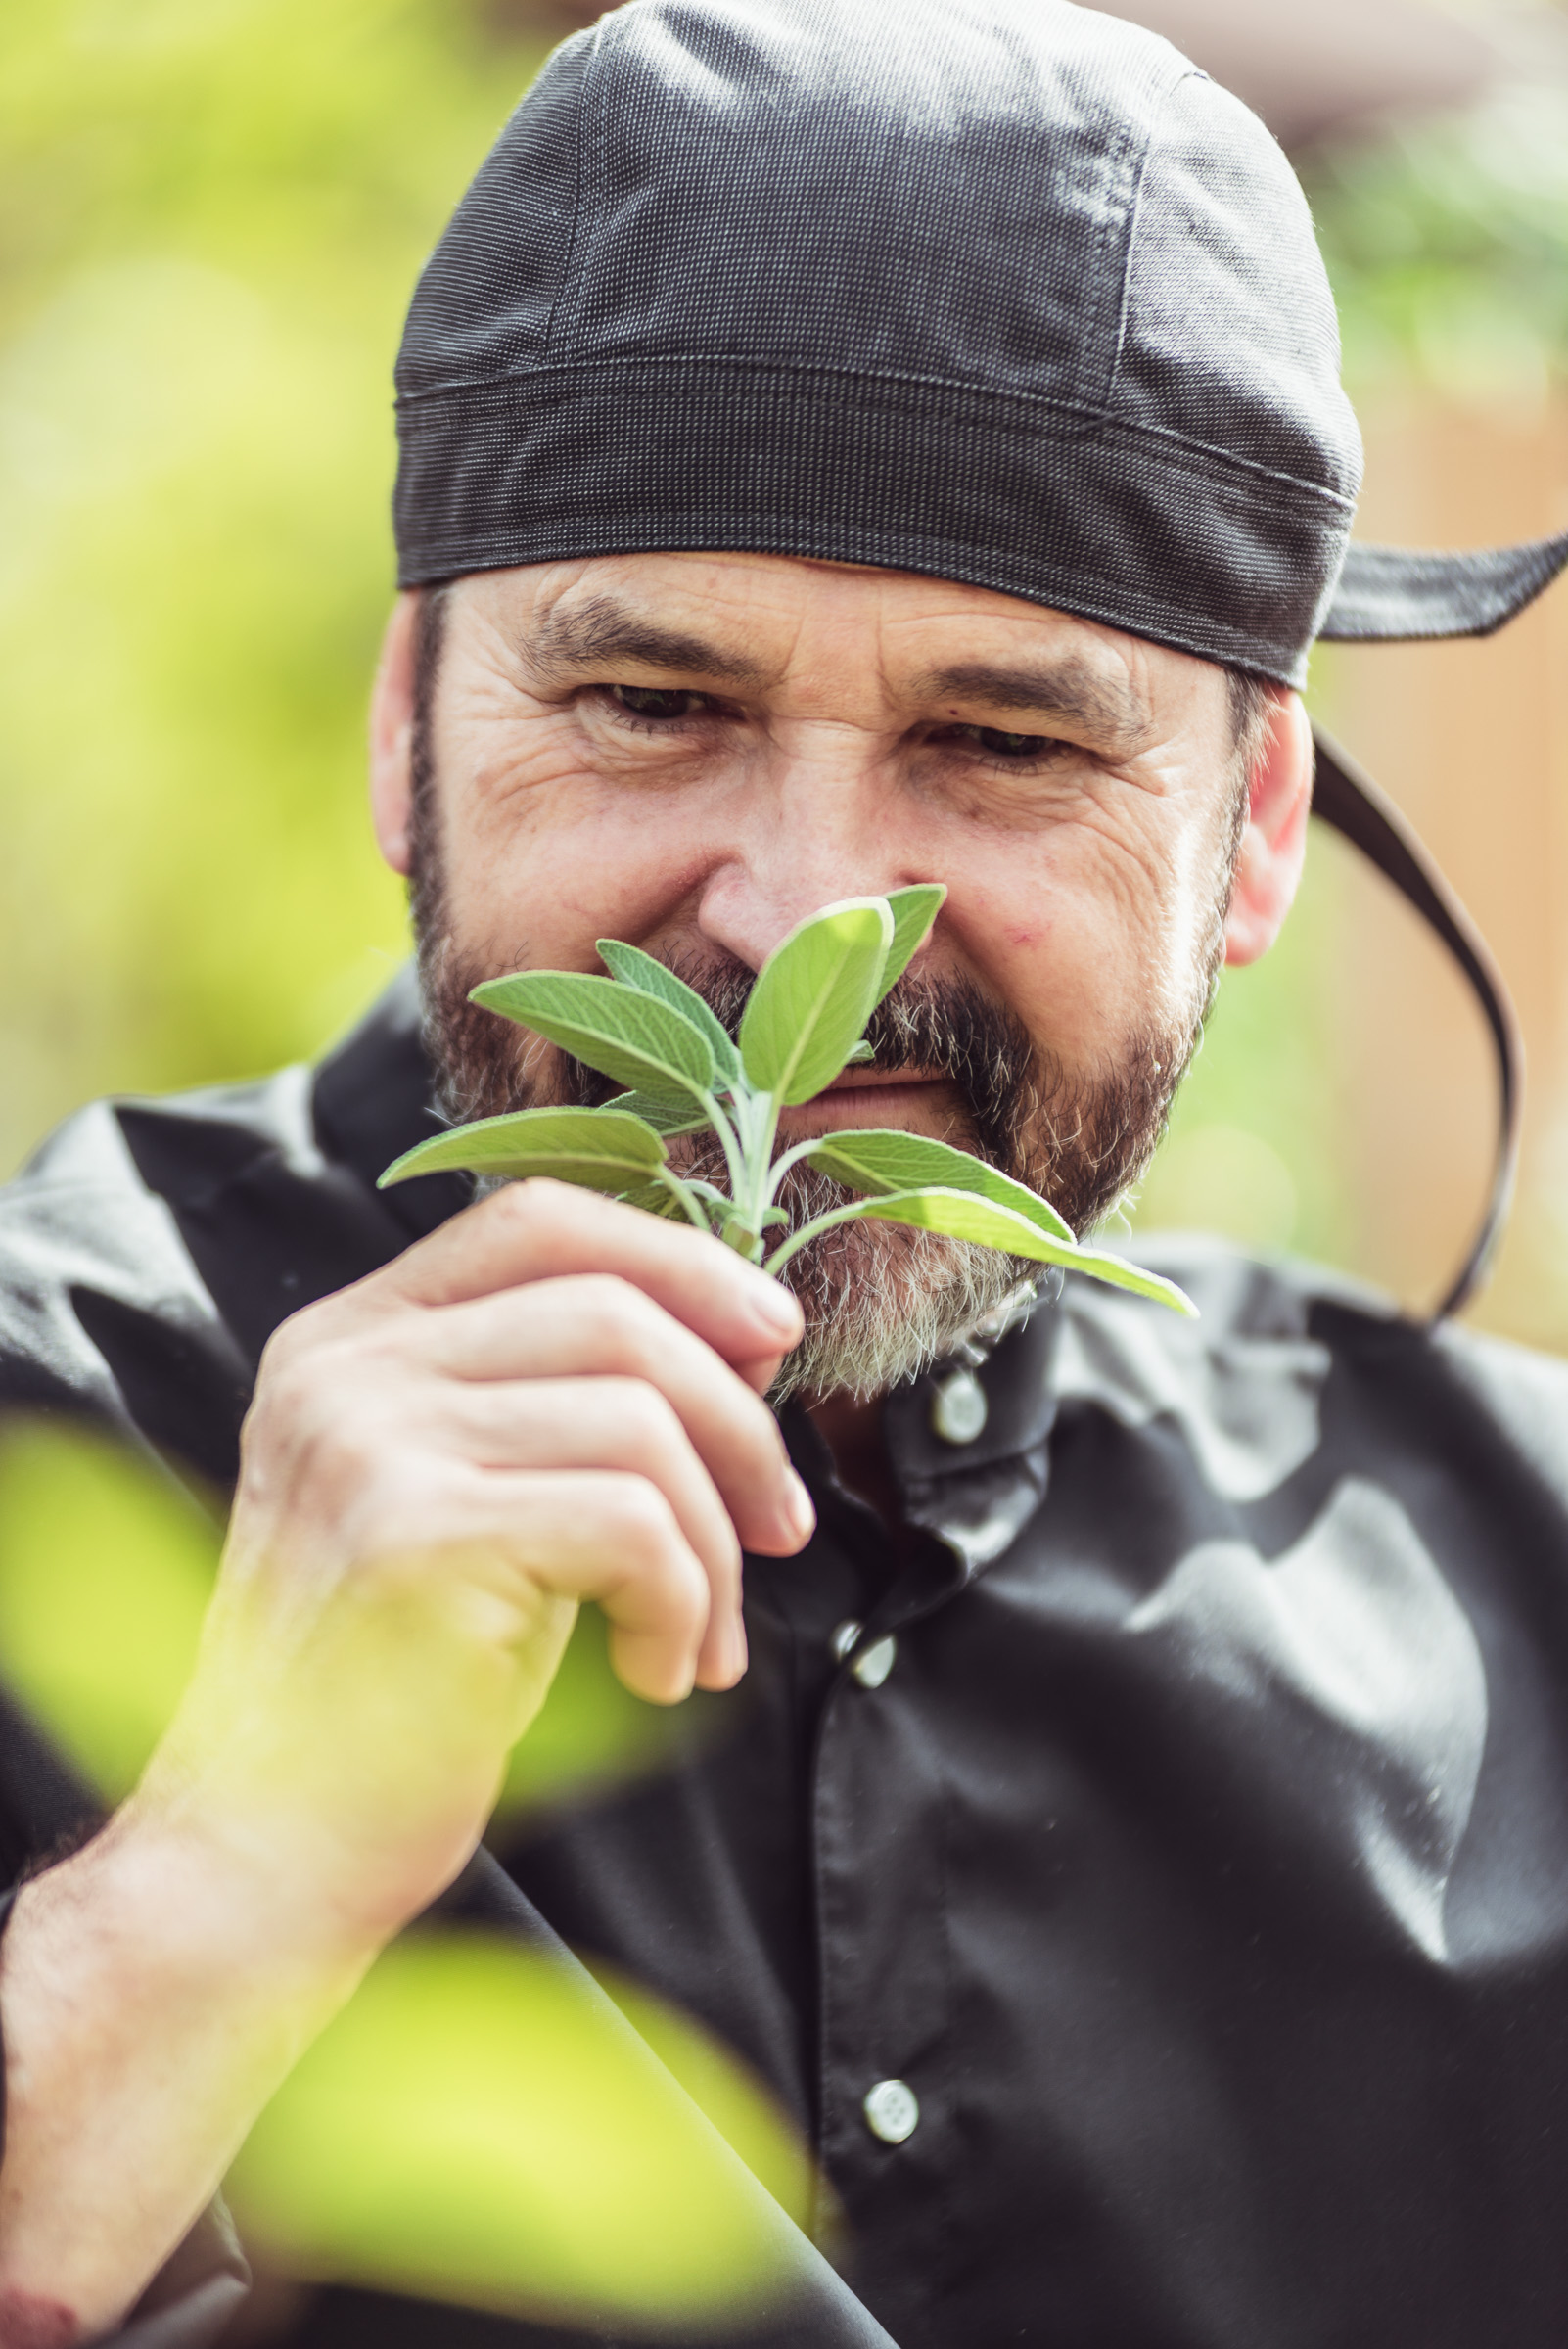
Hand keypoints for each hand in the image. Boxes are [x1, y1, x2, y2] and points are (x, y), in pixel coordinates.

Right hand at [138, 1178, 811, 1950]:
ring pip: (641, 1423)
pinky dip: (682, 1602)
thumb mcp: (472, 1506)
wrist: (264, 1860)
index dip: (679, 1258)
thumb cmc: (395, 1691)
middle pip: (614, 1314)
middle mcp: (343, 1370)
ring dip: (716, 1542)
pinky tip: (654, 1674)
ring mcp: (367, 1444)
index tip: (774, 1336)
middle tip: (782, 1526)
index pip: (536, 1221)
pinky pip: (632, 1522)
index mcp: (347, 1342)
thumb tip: (741, 1342)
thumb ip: (561, 1407)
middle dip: (737, 1423)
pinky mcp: (412, 1536)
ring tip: (701, 1637)